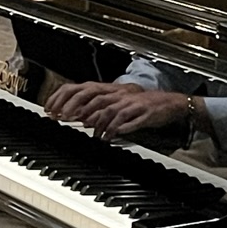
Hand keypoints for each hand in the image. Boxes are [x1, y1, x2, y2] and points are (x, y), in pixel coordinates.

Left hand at [46, 81, 189, 138]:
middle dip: (80, 110)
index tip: (56, 112)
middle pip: (96, 98)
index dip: (69, 99)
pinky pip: (129, 121)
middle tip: (67, 121)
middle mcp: (121, 94)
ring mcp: (133, 103)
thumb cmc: (143, 105)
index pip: (85, 90)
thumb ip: (101, 110)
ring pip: (112, 111)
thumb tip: (80, 117)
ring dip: (100, 123)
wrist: (170, 103)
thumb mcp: (120, 105)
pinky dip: (119, 128)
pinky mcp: (144, 113)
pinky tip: (111, 136)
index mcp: (113, 91)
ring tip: (93, 135)